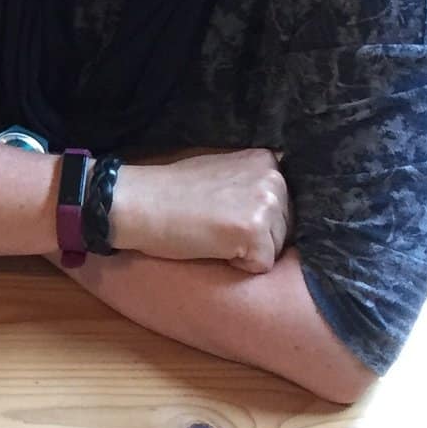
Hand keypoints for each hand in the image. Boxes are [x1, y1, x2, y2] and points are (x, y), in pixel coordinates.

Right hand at [106, 147, 288, 274]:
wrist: (141, 203)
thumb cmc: (172, 192)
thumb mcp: (222, 171)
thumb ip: (251, 180)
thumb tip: (275, 203)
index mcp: (267, 161)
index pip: (285, 206)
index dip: (257, 219)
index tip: (225, 214)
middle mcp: (274, 178)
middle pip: (285, 228)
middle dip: (256, 237)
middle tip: (215, 225)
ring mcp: (266, 203)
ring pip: (276, 248)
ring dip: (247, 251)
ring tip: (213, 234)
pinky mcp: (254, 231)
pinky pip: (261, 266)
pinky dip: (238, 266)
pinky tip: (213, 246)